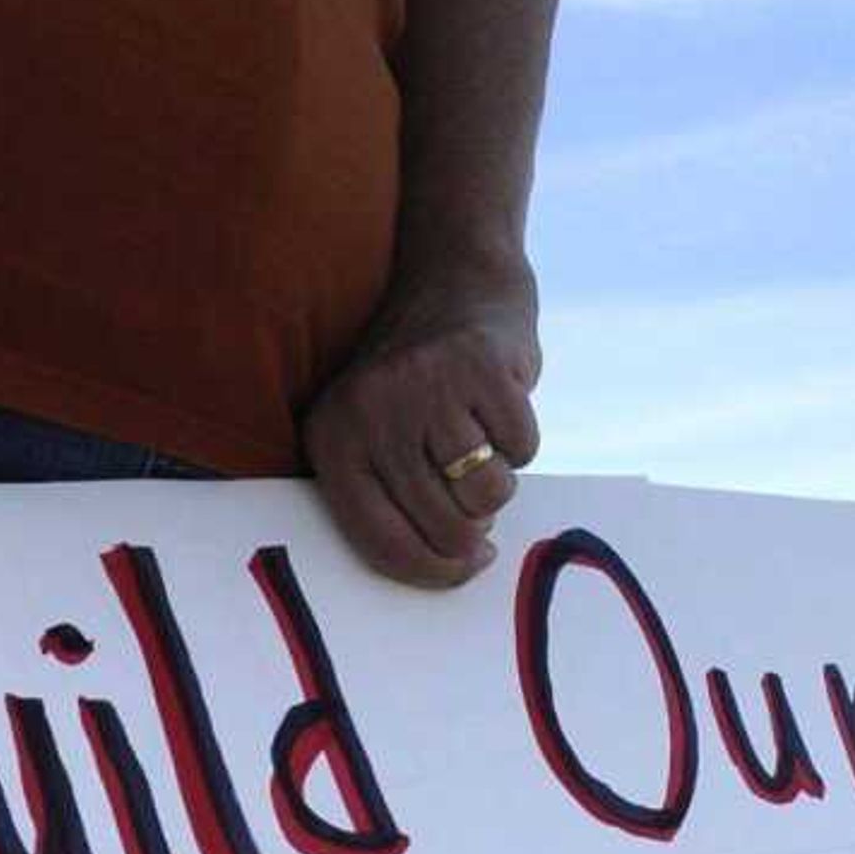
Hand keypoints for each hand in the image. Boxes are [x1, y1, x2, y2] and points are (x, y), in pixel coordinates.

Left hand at [298, 267, 543, 588]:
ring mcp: (424, 386)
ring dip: (499, 479)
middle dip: (475, 526)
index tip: (467, 566)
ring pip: (489, 494)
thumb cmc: (419, 387)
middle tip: (474, 490)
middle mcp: (370, 412)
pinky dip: (521, 439)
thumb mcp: (377, 436)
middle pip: (446, 529)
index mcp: (332, 440)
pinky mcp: (479, 367)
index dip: (436, 572)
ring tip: (480, 439)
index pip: (383, 544)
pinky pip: (523, 450)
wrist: (455, 281)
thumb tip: (455, 568)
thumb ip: (395, 505)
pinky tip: (498, 405)